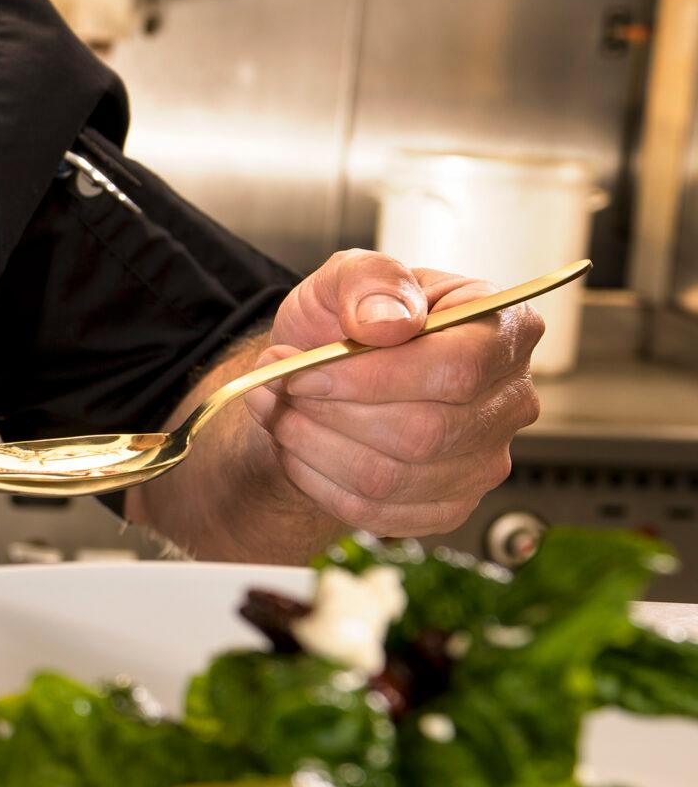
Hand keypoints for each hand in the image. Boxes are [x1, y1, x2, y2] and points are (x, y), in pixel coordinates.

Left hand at [239, 249, 543, 536]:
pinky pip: (373, 512)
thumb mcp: (349, 273)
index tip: (305, 371)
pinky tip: (295, 444)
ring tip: (277, 407)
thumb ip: (370, 280)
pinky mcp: (446, 507)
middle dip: (331, 413)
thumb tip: (388, 322)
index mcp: (504, 331)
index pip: (456, 370)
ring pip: (390, 479)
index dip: (371, 378)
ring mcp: (484, 463)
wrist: (326, 374)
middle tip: (277, 385)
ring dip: (312, 445)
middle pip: (423, 433)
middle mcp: (509, 403)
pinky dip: (315, 479)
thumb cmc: (351, 320)